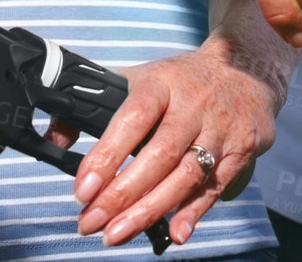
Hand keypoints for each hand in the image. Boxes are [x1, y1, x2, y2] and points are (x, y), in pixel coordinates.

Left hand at [71, 25, 287, 246]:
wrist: (245, 67)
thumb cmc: (181, 81)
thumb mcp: (140, 78)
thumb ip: (95, 106)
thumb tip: (56, 138)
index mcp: (162, 82)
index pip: (133, 117)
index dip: (108, 154)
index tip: (82, 188)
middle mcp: (193, 104)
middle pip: (159, 153)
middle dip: (122, 193)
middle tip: (91, 222)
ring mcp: (219, 127)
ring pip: (186, 174)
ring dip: (150, 209)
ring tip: (117, 234)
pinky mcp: (241, 150)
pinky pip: (215, 186)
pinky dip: (195, 212)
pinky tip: (175, 233)